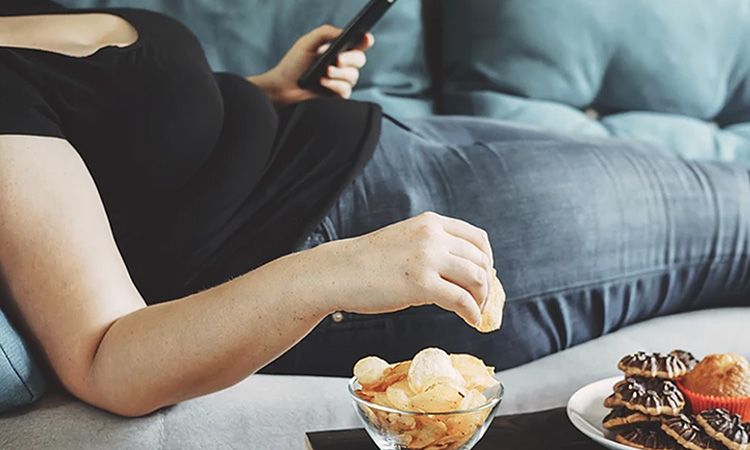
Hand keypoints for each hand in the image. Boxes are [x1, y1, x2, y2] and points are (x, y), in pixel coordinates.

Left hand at [247, 25, 373, 106]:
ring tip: (324, 73)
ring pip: (353, 76)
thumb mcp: (307, 42)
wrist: (284, 85)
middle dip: (350, 59)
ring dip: (339, 74)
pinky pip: (346, 90)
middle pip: (360, 59)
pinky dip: (335, 86)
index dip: (366, 40)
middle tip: (337, 60)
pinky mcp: (337, 93)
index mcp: (339, 48)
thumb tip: (343, 32)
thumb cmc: (294, 63)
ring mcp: (341, 79)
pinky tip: (323, 83)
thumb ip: (325, 32)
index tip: (366, 38)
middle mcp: (343, 63)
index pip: (359, 43)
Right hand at [314, 212, 498, 326]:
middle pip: (481, 259)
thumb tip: (460, 272)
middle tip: (483, 300)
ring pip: (477, 278)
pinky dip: (472, 312)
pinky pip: (461, 300)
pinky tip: (470, 320)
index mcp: (430, 223)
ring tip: (476, 311)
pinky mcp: (422, 284)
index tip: (485, 276)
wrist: (339, 272)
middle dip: (487, 283)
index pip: (477, 238)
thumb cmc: (367, 261)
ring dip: (483, 299)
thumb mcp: (405, 240)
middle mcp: (433, 236)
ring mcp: (428, 259)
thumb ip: (432, 247)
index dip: (487, 260)